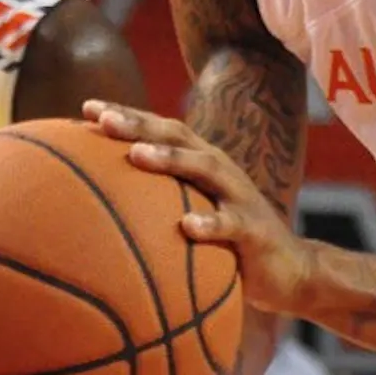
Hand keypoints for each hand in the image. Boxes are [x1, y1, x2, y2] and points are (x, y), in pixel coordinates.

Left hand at [83, 101, 314, 314]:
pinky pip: (231, 225)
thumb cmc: (227, 240)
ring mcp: (239, 196)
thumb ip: (156, 203)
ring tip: (136, 155)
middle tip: (103, 119)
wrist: (288, 269)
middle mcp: (219, 169)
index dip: (127, 115)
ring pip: (203, 169)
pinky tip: (188, 227)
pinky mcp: (254, 230)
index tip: (86, 107)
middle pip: (178, 137)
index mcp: (201, 162)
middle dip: (140, 125)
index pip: (160, 130)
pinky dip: (210, 224)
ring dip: (170, 160)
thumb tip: (98, 204)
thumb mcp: (192, 212)